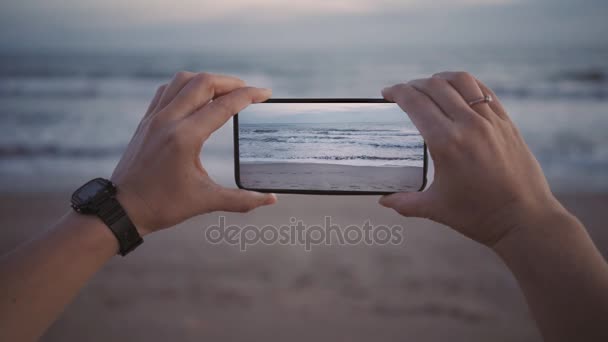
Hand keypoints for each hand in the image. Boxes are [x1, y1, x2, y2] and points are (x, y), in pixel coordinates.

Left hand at [111, 72, 276, 235]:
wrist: (122, 209)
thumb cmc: (162, 206)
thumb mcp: (205, 201)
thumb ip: (241, 199)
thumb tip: (270, 200)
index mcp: (184, 138)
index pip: (223, 106)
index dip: (249, 96)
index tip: (265, 93)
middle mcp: (168, 121)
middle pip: (203, 82)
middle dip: (231, 82)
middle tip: (248, 91)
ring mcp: (154, 118)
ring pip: (183, 80)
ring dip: (207, 80)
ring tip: (225, 91)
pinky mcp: (146, 121)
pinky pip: (167, 90)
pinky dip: (186, 86)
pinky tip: (196, 96)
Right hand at [380, 71, 565, 245]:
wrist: (524, 220)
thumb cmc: (478, 216)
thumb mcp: (435, 209)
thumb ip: (405, 202)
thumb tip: (383, 201)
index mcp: (446, 143)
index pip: (416, 103)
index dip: (397, 92)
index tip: (387, 93)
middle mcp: (468, 125)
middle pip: (435, 87)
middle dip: (414, 84)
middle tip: (404, 92)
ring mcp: (490, 121)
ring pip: (461, 81)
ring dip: (440, 78)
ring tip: (430, 85)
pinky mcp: (507, 123)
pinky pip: (483, 92)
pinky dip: (466, 85)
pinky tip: (458, 91)